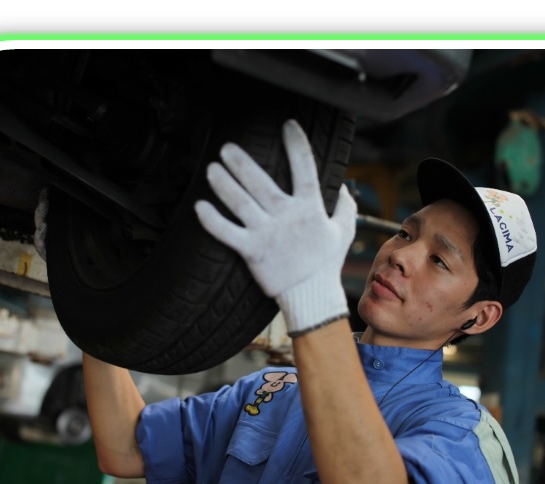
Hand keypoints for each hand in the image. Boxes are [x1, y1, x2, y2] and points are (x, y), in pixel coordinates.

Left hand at [194, 119, 355, 335]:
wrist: (311, 296)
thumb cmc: (326, 263)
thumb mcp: (343, 232)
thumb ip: (345, 207)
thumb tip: (344, 186)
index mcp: (310, 208)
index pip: (305, 169)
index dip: (297, 145)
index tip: (288, 125)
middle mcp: (286, 217)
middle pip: (260, 182)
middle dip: (241, 162)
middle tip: (227, 148)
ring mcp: (267, 234)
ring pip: (240, 202)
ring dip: (223, 183)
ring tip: (212, 168)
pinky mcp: (252, 252)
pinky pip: (227, 233)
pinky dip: (211, 220)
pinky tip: (199, 205)